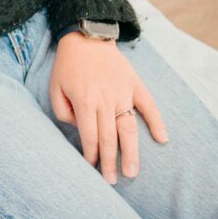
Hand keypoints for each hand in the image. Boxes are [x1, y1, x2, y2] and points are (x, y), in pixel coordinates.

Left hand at [50, 34, 167, 183]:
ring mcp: (123, 93)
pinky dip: (157, 122)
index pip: (90, 136)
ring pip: (129, 128)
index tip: (92, 170)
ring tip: (133, 171)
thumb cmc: (67, 65)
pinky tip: (162, 139)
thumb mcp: (55, 88)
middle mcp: (106, 100)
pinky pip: (149, 106)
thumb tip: (81, 130)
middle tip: (113, 181)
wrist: (86, 37)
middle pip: (109, 138)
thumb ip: (64, 112)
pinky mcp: (135, 85)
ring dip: (131, 152)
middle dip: (110, 162)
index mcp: (85, 101)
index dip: (91, 155)